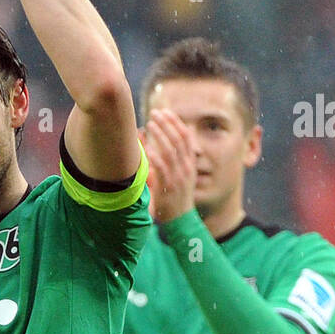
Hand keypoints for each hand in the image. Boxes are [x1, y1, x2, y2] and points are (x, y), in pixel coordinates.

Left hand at [144, 109, 198, 223]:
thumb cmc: (172, 198)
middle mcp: (186, 168)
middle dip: (167, 124)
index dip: (176, 123)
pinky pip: (162, 169)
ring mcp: (179, 177)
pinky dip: (155, 157)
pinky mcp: (169, 187)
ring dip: (161, 136)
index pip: (186, 138)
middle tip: (155, 113)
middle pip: (179, 140)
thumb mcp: (173, 177)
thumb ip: (161, 160)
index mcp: (190, 164)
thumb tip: (145, 142)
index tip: (166, 112)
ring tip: (150, 124)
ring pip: (171, 151)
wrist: (180, 221)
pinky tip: (147, 148)